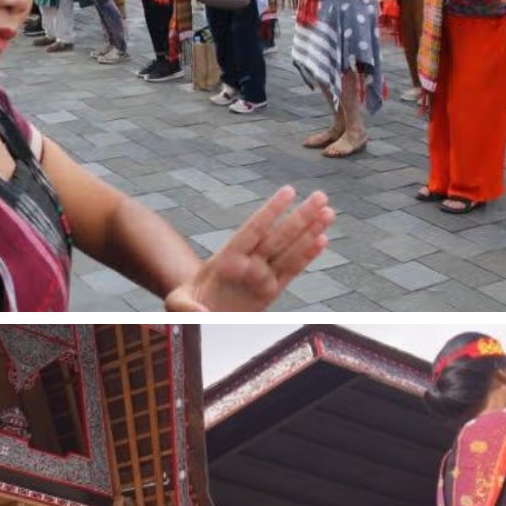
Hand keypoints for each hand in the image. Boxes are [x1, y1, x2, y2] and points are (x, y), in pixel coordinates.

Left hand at [167, 187, 334, 311]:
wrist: (198, 312)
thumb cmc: (188, 302)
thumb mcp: (177, 303)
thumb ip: (185, 306)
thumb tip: (201, 314)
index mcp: (226, 258)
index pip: (252, 230)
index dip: (270, 212)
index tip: (288, 192)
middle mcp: (248, 263)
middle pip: (278, 236)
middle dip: (299, 217)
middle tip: (320, 196)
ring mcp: (261, 276)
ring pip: (290, 250)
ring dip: (310, 232)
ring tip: (328, 213)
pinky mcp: (270, 291)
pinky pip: (292, 271)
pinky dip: (307, 257)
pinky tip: (322, 241)